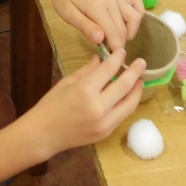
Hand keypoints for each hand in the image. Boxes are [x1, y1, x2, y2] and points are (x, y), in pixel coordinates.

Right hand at [29, 51, 144, 155]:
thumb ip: (87, 70)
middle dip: (135, 72)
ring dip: (137, 90)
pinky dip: (128, 103)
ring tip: (140, 80)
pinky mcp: (106, 132)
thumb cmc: (51, 104)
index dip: (117, 58)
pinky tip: (129, 95)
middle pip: (124, 86)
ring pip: (130, 104)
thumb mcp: (67, 82)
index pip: (109, 70)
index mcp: (85, 90)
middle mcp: (98, 107)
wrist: (44, 134)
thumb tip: (102, 58)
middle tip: (142, 62)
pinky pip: (123, 115)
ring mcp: (105, 122)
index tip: (123, 51)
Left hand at [48, 0, 144, 49]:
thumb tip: (101, 39)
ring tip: (117, 38)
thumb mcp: (68, 15)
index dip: (115, 48)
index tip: (111, 59)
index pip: (113, 32)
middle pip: (123, 28)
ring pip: (134, 17)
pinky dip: (137, 14)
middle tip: (108, 50)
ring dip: (130, 31)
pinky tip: (127, 23)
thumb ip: (85, 27)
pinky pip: (136, 3)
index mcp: (96, 5)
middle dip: (119, 43)